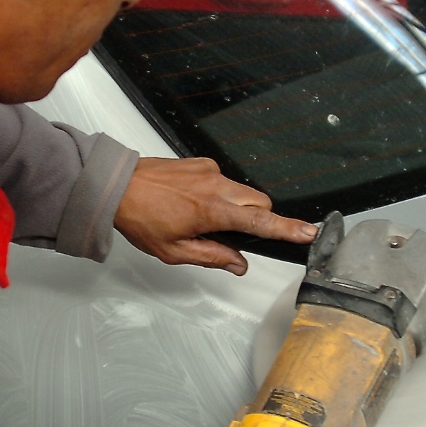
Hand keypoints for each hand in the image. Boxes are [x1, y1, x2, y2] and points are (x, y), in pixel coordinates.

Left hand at [114, 157, 315, 274]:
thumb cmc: (140, 218)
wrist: (117, 186)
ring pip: (243, 192)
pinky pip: (224, 180)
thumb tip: (239, 264)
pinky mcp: (202, 162)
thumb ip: (212, 257)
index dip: (287, 229)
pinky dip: (220, 194)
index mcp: (211, 211)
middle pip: (259, 204)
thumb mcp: (174, 251)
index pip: (259, 223)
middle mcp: (216, 186)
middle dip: (258, 221)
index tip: (309, 232)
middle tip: (234, 236)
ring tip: (203, 220)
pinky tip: (193, 203)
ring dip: (237, 208)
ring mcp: (210, 171)